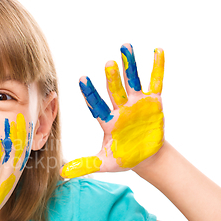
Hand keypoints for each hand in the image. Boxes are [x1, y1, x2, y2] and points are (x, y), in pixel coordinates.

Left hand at [61, 43, 164, 178]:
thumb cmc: (124, 158)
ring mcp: (136, 103)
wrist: (146, 157)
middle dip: (112, 77)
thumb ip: (85, 165)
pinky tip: (157, 51)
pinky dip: (157, 68)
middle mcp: (119, 108)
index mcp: (107, 120)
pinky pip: (155, 82)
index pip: (96, 104)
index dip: (90, 93)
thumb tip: (63, 173)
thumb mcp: (105, 164)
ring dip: (129, 65)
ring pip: (132, 81)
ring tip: (125, 47)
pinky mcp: (153, 102)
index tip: (81, 79)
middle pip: (114, 90)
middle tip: (108, 63)